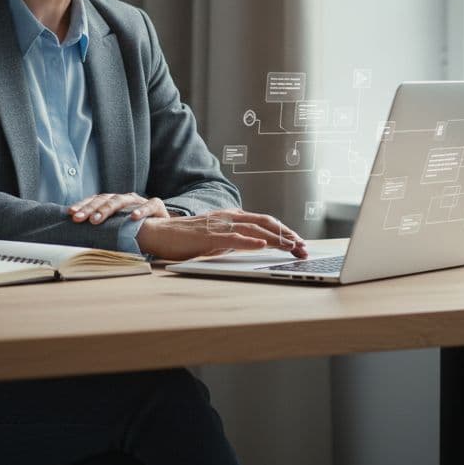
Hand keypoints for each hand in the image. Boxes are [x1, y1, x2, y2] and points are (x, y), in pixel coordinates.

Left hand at [68, 193, 169, 224]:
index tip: (70, 213)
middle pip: (105, 199)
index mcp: (113, 203)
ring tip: (97, 219)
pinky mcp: (157, 205)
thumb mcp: (117, 230)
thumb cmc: (136, 231)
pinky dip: (142, 210)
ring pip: (122, 200)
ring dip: (108, 209)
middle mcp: (125, 199)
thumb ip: (102, 231)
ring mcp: (140, 201)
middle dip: (90, 209)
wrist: (164, 231)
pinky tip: (134, 217)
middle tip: (79, 219)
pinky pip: (149, 205)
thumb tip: (78, 238)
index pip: (95, 200)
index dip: (83, 205)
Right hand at [135, 209, 306, 261]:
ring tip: (291, 247)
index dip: (284, 231)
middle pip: (265, 222)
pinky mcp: (209, 236)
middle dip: (287, 235)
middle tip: (303, 247)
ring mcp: (220, 225)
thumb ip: (234, 238)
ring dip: (276, 239)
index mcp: (232, 217)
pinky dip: (250, 241)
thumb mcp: (216, 238)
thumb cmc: (186, 238)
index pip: (264, 222)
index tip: (299, 243)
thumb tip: (253, 245)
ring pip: (254, 229)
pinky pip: (233, 237)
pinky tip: (263, 245)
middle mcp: (229, 217)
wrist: (160, 233)